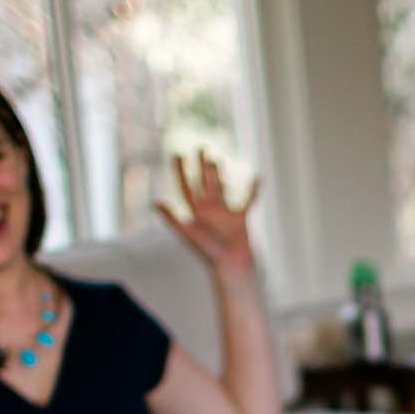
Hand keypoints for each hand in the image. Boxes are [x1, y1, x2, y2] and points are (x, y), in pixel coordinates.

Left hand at [156, 151, 259, 279]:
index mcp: (196, 212)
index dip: (180, 171)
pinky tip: (258, 177)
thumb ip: (173, 219)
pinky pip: (248, 200)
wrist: (231, 266)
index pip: (186, 187)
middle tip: (200, 147)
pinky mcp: (240, 218)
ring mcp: (224, 213)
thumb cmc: (210, 252)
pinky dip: (253, 190)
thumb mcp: (189, 233)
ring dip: (219, 174)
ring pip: (221, 188)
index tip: (177, 154)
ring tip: (217, 160)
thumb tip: (156, 203)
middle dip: (201, 165)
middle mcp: (209, 210)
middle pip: (203, 182)